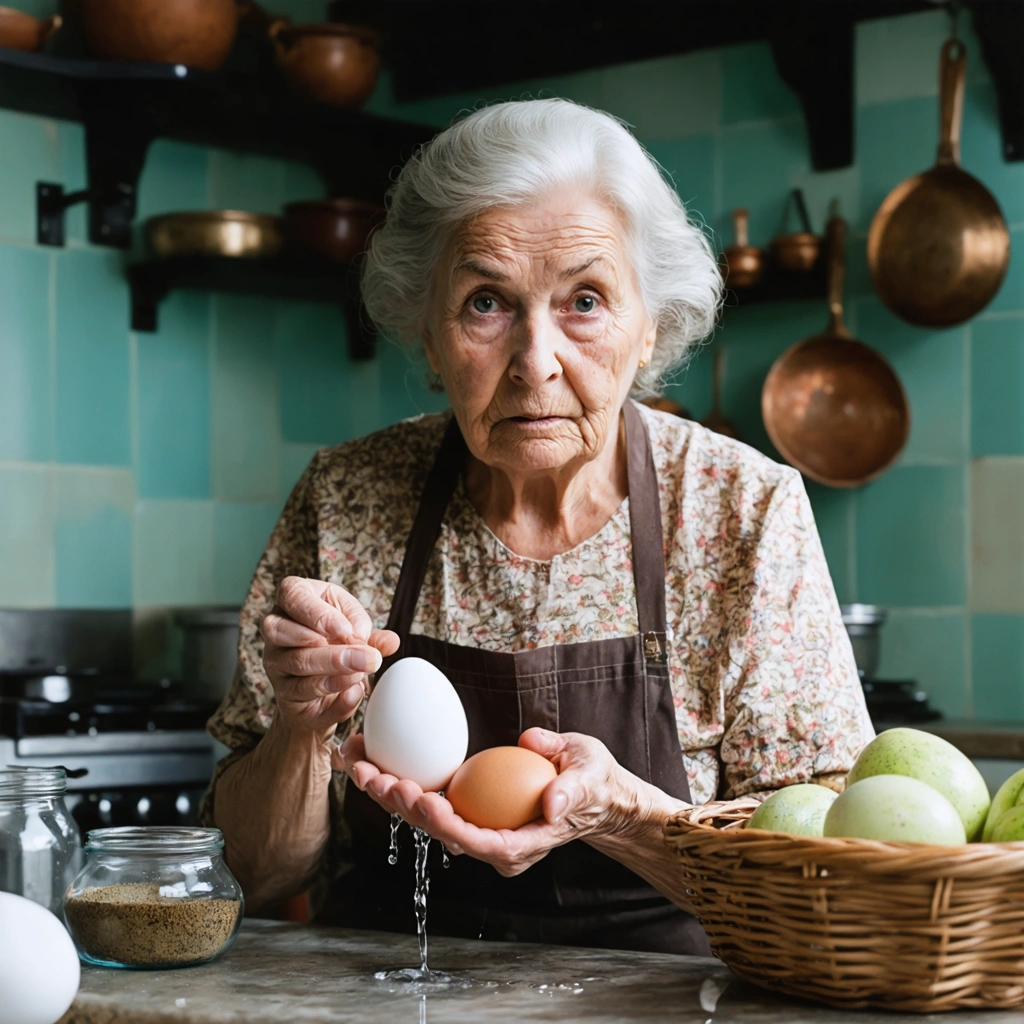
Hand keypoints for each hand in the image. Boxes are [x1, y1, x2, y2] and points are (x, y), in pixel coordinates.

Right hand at [261, 576, 398, 735]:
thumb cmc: (333, 644)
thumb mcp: (355, 632)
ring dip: (335, 668)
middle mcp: (277, 629)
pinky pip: (304, 692)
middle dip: (331, 646)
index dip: (316, 611)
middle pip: (287, 631)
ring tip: (362, 671)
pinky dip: (334, 691)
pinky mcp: (284, 693)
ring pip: (297, 662)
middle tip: (366, 657)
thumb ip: (371, 634)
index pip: (292, 593)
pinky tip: (353, 691)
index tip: (345, 630)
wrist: (321, 691)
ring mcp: (276, 662)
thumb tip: (390, 642)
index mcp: (294, 601)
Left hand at [338, 728, 651, 875]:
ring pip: (425, 815)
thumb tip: (552, 801)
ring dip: (389, 790)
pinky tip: (376, 756)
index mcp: (518, 846)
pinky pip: (431, 796)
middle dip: (401, 804)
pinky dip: (403, 778)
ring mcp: (476, 827)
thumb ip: (570, 789)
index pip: (475, 840)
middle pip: (438, 830)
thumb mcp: (589, 778)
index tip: (421, 796)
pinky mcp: (468, 808)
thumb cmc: (593, 783)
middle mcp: (490, 843)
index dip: (444, 823)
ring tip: (359, 761)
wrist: (593, 792)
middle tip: (373, 773)